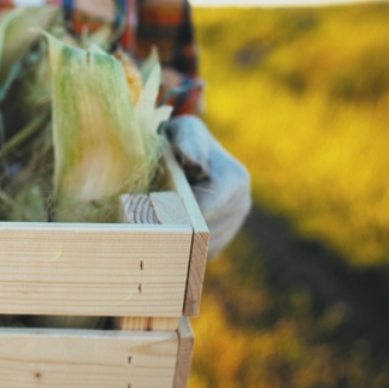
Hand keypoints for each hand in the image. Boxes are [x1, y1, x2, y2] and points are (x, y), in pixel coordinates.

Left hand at [165, 115, 250, 259]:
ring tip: (155, 226)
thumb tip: (193, 159)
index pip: (203, 211)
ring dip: (179, 240)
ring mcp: (234, 225)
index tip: (152, 210)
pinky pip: (199, 256)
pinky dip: (182, 250)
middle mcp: (241, 204)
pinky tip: (166, 235)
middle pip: (203, 232)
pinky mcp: (222, 240)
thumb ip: (186, 141)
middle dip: (176, 229)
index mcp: (234, 180)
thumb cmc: (178, 139)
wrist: (185, 153)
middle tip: (147, 222)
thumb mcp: (180, 131)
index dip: (176, 214)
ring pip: (202, 247)